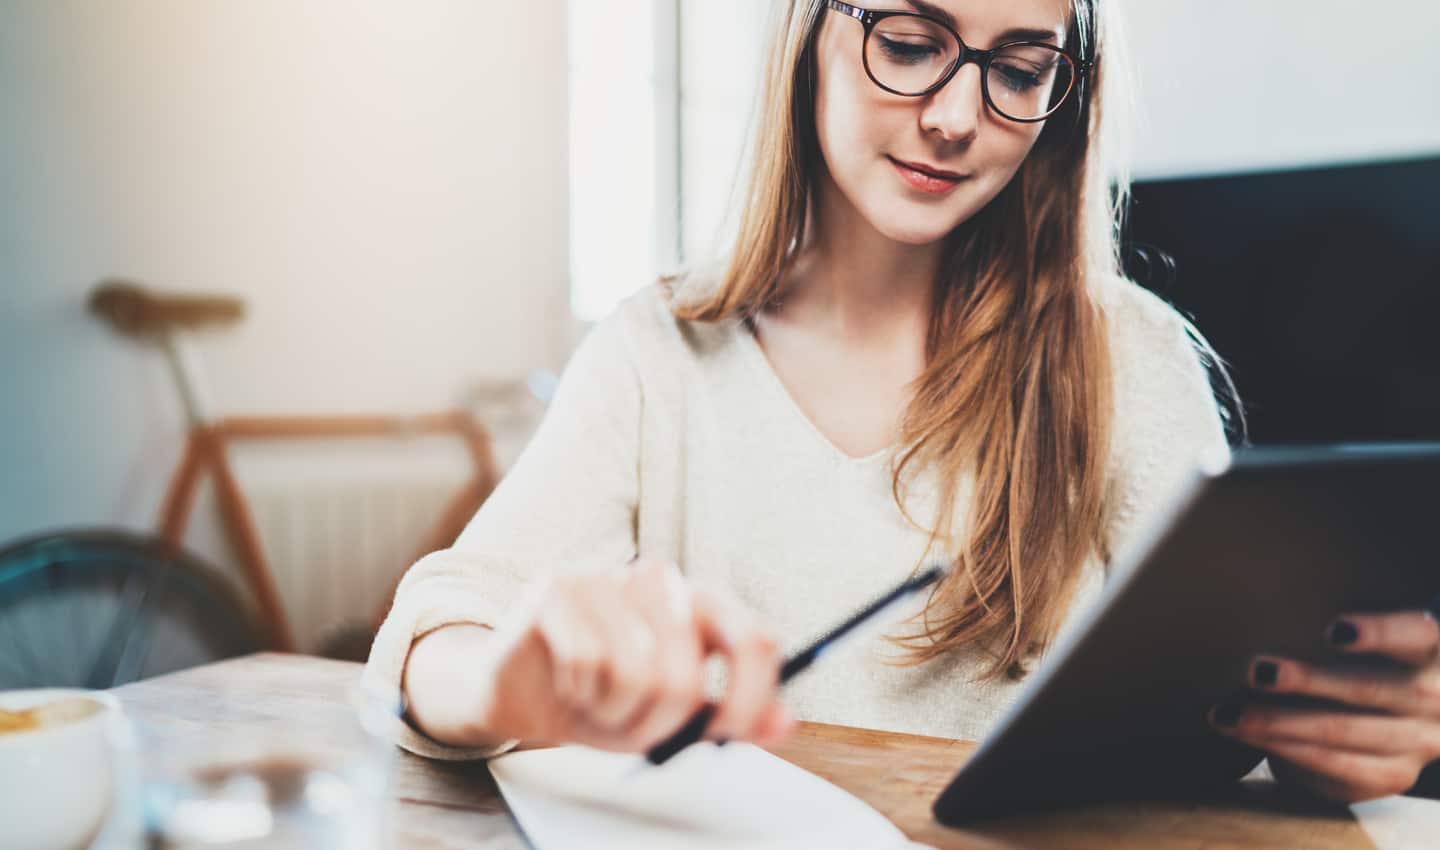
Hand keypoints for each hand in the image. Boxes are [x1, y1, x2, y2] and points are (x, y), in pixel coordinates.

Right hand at [448, 556, 794, 752]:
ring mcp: (609, 576)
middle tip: (634, 728)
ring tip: (598, 701)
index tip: (726, 736)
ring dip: (614, 712)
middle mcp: (661, 579)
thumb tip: (786, 721)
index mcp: (701, 601)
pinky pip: (587, 663)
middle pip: (687, 675)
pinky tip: (568, 682)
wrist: (521, 689)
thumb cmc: (605, 697)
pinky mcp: (560, 586)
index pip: (755, 640)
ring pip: (637, 674)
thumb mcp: (675, 716)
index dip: (748, 699)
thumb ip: (729, 716)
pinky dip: (578, 693)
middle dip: (658, 726)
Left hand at [1210, 601, 1439, 801]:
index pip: (1418, 634)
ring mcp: (1418, 741)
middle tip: (1257, 671)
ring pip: (1344, 731)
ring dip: (1279, 721)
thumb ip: (1339, 621)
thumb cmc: (1355, 654)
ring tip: (1228, 712)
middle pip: (1372, 688)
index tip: (1333, 630)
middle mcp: (1435, 698)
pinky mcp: (1391, 775)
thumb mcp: (1359, 632)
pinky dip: (1285, 749)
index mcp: (1433, 649)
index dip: (1380, 633)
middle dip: (1309, 682)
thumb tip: (1265, 590)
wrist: (1377, 717)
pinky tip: (1247, 735)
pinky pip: (1335, 765)